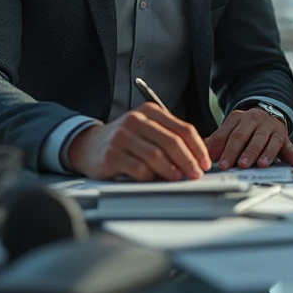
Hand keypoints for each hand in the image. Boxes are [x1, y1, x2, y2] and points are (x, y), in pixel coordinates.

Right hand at [67, 103, 211, 180]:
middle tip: (196, 174)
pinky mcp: (111, 154)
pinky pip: (137, 168)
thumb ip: (169, 138)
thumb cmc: (125, 140)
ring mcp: (122, 136)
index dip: (198, 148)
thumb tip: (196, 158)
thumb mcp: (147, 131)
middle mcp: (136, 120)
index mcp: (150, 112)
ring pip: (156, 155)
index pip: (183, 128)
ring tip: (179, 178)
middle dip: (188, 160)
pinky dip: (150, 176)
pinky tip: (155, 180)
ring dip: (171, 170)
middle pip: (172, 141)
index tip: (205, 162)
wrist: (88, 145)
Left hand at [206, 108, 292, 169]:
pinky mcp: (283, 135)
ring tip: (260, 164)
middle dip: (240, 151)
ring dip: (264, 153)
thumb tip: (202, 154)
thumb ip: (217, 141)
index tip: (218, 161)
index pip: (227, 133)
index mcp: (237, 118)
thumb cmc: (244, 128)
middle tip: (237, 164)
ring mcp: (269, 127)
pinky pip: (288, 145)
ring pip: (266, 140)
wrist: (267, 113)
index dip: (222, 147)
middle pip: (245, 136)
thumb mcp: (230, 129)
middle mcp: (254, 119)